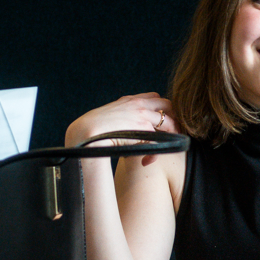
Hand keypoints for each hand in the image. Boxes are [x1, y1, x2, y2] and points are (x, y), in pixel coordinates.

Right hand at [65, 93, 180, 165]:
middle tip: (173, 132)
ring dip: (171, 134)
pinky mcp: (143, 130)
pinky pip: (158, 142)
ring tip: (167, 146)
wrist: (85, 131)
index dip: (161, 108)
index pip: (155, 97)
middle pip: (167, 104)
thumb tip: (125, 130)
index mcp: (130, 100)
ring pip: (167, 122)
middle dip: (173, 117)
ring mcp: (142, 117)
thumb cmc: (92, 128)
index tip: (162, 121)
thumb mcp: (108, 115)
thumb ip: (120, 116)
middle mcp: (138, 105)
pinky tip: (146, 162)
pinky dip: (154, 154)